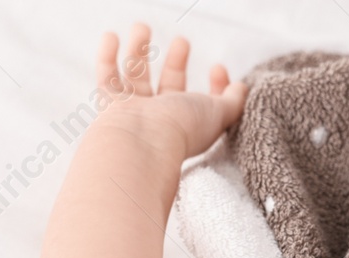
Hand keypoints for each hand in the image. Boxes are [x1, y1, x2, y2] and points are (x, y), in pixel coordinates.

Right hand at [94, 24, 246, 159]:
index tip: (218, 68)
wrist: (142, 141)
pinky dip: (106, 56)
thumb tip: (242, 87)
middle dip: (176, 63)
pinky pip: (106, 78)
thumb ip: (233, 101)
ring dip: (139, 50)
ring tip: (142, 26)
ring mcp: (135, 111)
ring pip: (135, 76)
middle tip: (182, 41)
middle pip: (168, 87)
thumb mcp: (219, 113)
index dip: (216, 85)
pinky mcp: (111, 105)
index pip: (204, 102)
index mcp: (189, 123)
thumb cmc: (182, 128)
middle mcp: (160, 118)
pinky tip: (111, 36)